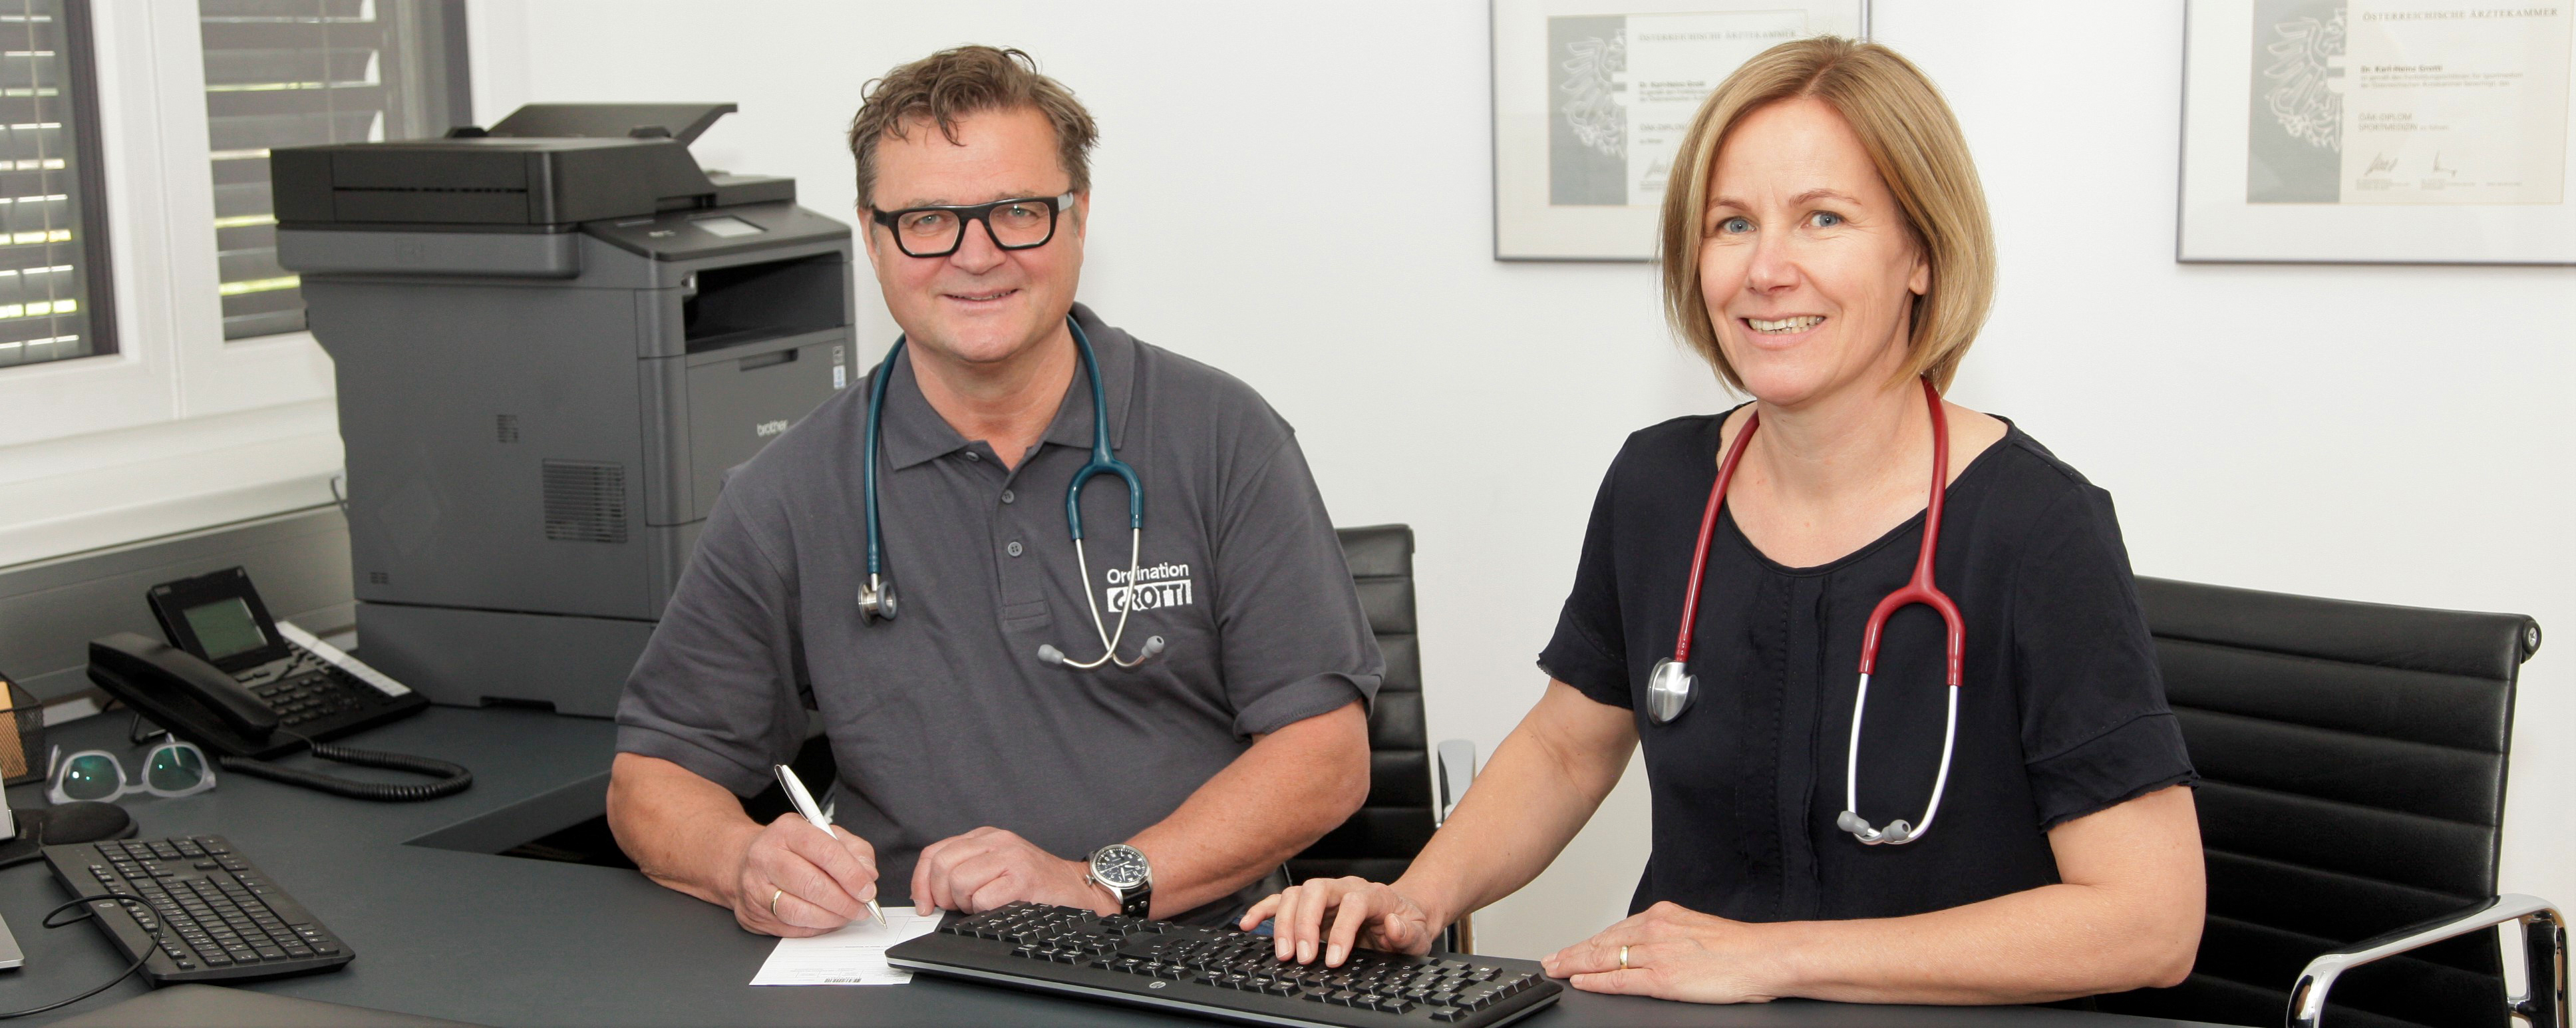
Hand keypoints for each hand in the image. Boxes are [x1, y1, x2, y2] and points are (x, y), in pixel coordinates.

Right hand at [733, 814, 878, 937]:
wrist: (744, 861)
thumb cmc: (790, 848)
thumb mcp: (824, 835)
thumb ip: (853, 850)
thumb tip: (868, 875)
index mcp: (787, 831)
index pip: (824, 851)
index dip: (851, 874)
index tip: (867, 889)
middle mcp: (766, 857)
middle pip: (811, 884)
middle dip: (844, 901)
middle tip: (862, 907)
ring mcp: (755, 887)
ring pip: (799, 911)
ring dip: (831, 918)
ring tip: (847, 915)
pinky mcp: (754, 914)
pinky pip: (791, 928)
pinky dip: (816, 927)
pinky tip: (827, 920)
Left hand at [911, 827, 1109, 915]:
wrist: (1076, 888)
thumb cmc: (1036, 883)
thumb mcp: (995, 866)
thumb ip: (964, 869)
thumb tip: (928, 894)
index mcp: (984, 836)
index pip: (934, 853)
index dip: (921, 882)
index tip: (924, 904)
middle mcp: (996, 840)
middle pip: (941, 867)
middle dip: (942, 896)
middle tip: (958, 907)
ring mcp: (1010, 857)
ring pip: (958, 882)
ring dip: (965, 904)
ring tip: (983, 905)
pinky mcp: (1022, 877)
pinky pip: (981, 899)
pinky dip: (984, 911)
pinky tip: (999, 907)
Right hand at [1238, 877, 1437, 966]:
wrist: (1405, 913)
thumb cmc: (1409, 924)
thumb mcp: (1420, 933)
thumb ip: (1408, 932)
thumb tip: (1393, 925)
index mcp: (1373, 894)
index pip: (1353, 902)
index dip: (1342, 929)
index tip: (1336, 958)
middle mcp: (1345, 888)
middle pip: (1317, 891)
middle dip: (1305, 924)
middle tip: (1303, 957)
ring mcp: (1326, 894)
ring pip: (1296, 895)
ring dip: (1284, 922)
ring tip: (1284, 953)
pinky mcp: (1310, 905)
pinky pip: (1280, 901)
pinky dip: (1262, 910)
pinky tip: (1248, 924)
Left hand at [1538, 901, 1787, 1003]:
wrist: (1763, 956)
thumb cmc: (1738, 949)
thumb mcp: (1695, 930)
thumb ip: (1669, 935)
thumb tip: (1649, 947)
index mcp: (1663, 916)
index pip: (1615, 929)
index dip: (1588, 941)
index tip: (1570, 947)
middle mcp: (1655, 929)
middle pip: (1602, 941)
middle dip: (1573, 951)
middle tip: (1550, 959)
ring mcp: (1656, 953)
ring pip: (1604, 957)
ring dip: (1575, 964)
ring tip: (1555, 969)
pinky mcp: (1663, 977)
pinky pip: (1620, 979)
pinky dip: (1596, 980)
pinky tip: (1580, 981)